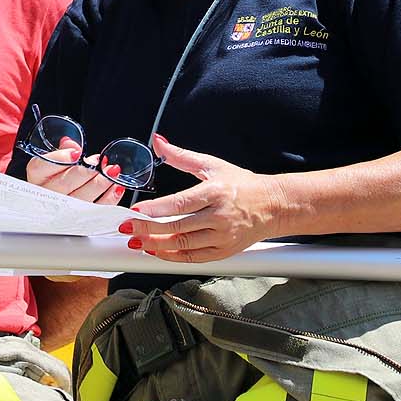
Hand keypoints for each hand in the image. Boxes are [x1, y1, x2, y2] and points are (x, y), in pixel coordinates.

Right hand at [24, 138, 126, 204]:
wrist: (65, 200)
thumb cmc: (61, 177)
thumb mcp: (57, 161)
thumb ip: (63, 151)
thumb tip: (70, 144)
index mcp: (37, 177)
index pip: (40, 167)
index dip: (59, 159)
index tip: (76, 153)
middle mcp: (46, 195)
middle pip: (63, 184)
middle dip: (85, 171)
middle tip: (98, 162)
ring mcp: (63, 211)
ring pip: (80, 199)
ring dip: (99, 184)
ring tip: (111, 171)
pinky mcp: (81, 221)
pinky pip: (95, 211)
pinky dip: (109, 198)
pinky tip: (116, 187)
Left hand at [117, 135, 279, 260]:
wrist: (272, 205)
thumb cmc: (241, 184)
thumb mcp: (212, 165)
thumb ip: (182, 156)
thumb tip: (159, 141)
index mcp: (215, 192)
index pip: (180, 203)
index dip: (156, 208)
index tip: (136, 210)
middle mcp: (220, 217)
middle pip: (178, 228)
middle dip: (148, 230)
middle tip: (127, 228)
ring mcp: (223, 237)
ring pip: (184, 246)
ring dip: (156, 245)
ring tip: (136, 241)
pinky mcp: (224, 251)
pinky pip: (194, 258)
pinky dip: (173, 257)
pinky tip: (157, 251)